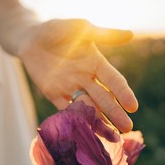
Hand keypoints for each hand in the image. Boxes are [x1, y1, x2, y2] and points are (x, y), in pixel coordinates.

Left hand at [18, 19, 137, 132]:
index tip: (133, 106)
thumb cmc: (57, 29)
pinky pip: (66, 109)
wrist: (30, 37)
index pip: (114, 81)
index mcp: (96, 63)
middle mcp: (86, 78)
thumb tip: (130, 34)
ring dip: (99, 121)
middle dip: (115, 113)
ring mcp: (70, 87)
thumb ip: (103, 34)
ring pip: (88, 107)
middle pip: (104, 98)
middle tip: (127, 128)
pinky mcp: (54, 94)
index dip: (123, 93)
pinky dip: (75, 119)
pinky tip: (84, 131)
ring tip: (110, 135)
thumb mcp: (81, 28)